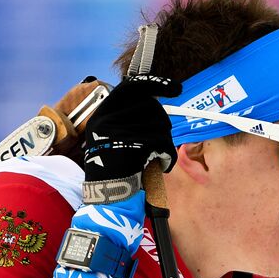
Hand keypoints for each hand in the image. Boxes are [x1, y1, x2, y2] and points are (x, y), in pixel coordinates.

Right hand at [80, 74, 180, 201]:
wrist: (109, 194)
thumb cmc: (114, 167)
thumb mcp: (111, 136)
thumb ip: (127, 115)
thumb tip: (154, 99)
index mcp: (103, 115)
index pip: (130, 87)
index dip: (155, 84)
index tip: (176, 88)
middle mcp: (109, 120)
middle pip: (150, 106)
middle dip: (160, 123)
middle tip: (155, 141)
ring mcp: (121, 132)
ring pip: (160, 125)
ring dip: (163, 142)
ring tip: (153, 157)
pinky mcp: (135, 146)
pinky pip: (163, 143)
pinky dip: (167, 156)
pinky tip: (160, 165)